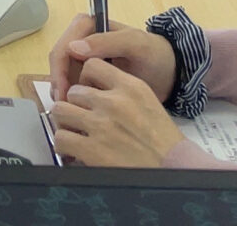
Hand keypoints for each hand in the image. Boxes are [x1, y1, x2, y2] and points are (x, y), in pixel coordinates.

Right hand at [49, 16, 176, 106]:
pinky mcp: (89, 72)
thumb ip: (107, 42)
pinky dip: (72, 96)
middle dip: (59, 82)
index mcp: (89, 25)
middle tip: (64, 107)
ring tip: (71, 112)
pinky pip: (73, 83)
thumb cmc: (155, 54)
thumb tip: (74, 48)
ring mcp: (85, 56)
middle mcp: (82, 38)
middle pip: (60, 60)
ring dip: (63, 91)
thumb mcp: (135, 45)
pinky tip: (78, 111)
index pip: (64, 46)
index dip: (60, 70)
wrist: (169, 72)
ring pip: (63, 73)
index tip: (64, 93)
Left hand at [52, 58, 181, 168]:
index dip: (85, 80)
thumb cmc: (164, 142)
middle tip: (81, 118)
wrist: (175, 170)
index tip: (88, 93)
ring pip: (61, 111)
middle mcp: (113, 101)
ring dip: (66, 123)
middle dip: (76, 105)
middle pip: (74, 91)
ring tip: (75, 133)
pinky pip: (61, 138)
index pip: (92, 66)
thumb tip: (94, 92)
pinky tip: (73, 151)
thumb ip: (123, 93)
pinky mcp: (91, 149)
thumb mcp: (148, 104)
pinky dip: (64, 146)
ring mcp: (100, 125)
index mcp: (130, 86)